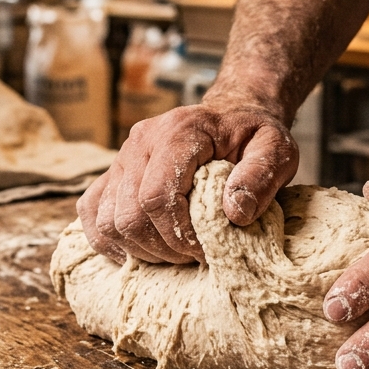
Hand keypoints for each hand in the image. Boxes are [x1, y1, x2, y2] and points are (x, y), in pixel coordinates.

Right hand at [78, 100, 297, 264]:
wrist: (232, 114)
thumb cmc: (254, 135)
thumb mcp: (276, 149)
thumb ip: (260, 176)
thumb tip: (234, 213)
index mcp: (178, 132)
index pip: (158, 197)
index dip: (180, 235)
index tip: (208, 249)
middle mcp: (141, 142)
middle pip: (130, 216)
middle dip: (164, 249)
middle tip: (196, 254)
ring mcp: (121, 158)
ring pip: (107, 222)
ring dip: (141, 249)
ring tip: (176, 251)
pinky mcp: (112, 174)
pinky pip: (91, 214)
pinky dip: (111, 241)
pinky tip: (143, 248)